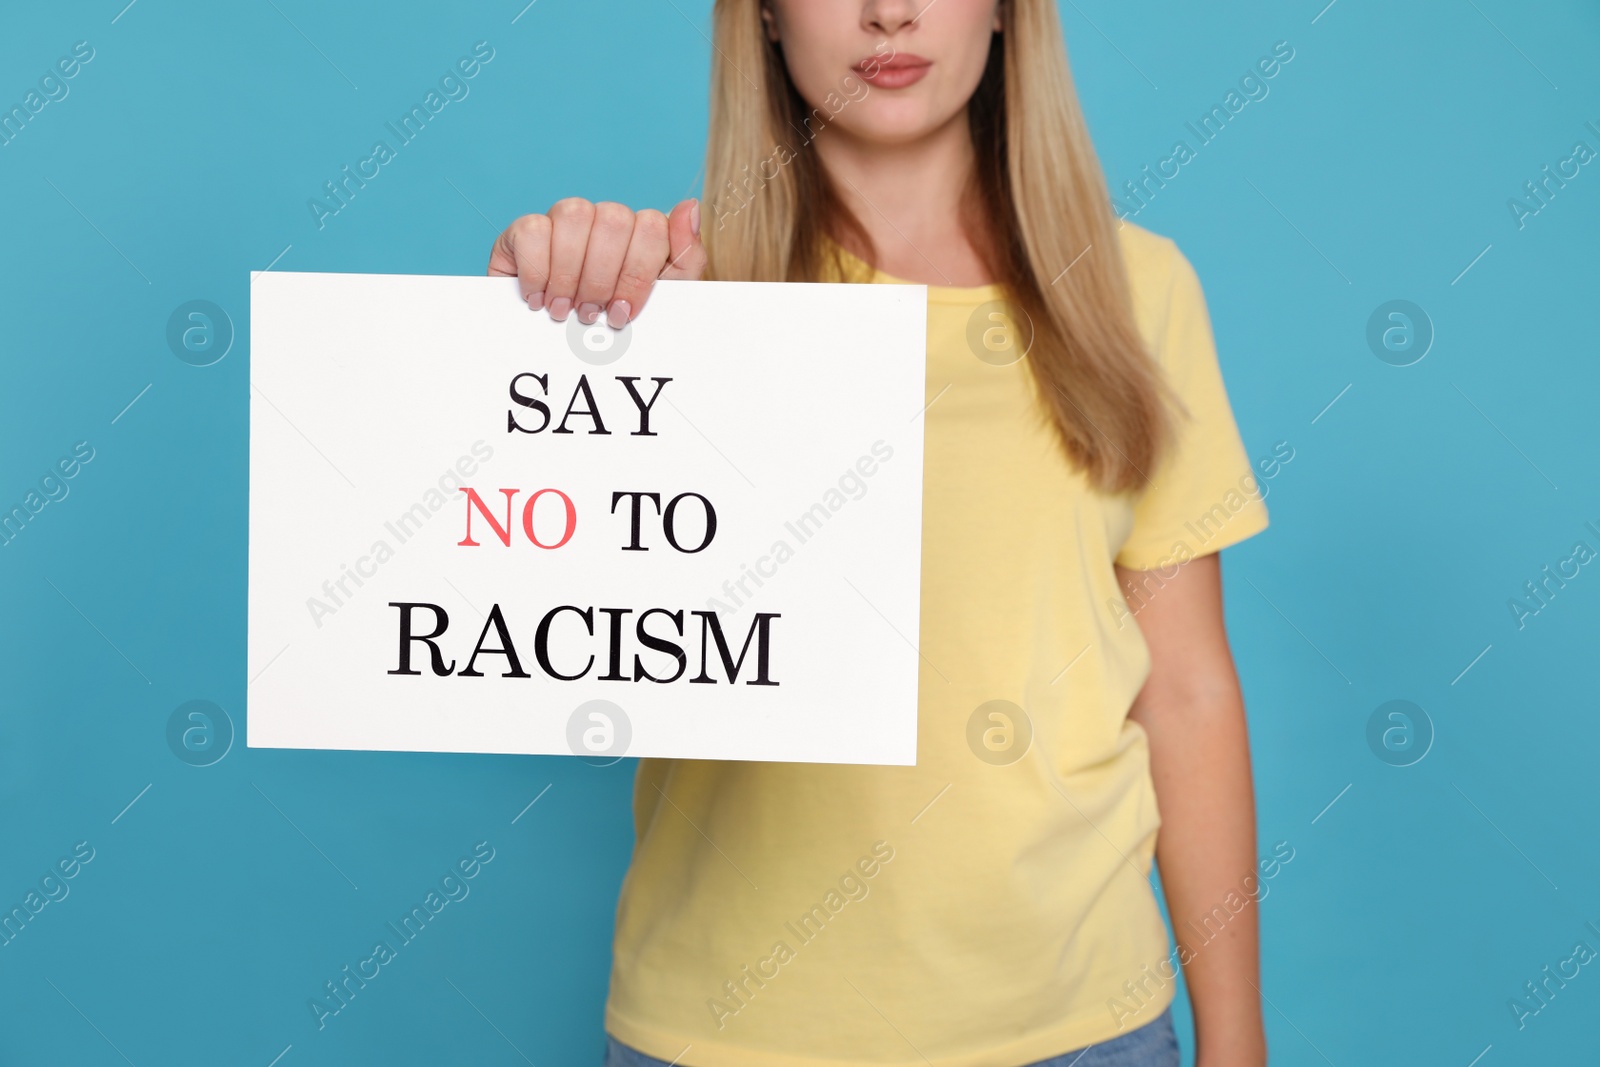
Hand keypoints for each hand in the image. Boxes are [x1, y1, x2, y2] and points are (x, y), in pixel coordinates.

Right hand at [487, 197, 704, 328]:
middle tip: (591, 315)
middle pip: (614, 219)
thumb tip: (690, 207)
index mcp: (639, 233)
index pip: (651, 226)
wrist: (563, 361)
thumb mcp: (662, 303)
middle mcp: (603, 221)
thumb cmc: (617, 330)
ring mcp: (563, 222)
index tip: (624, 313)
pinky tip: (538, 298)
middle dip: (604, 277)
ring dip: (570, 273)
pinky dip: (537, 269)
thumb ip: (685, 258)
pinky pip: (532, 228)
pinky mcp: (523, 231)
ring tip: (564, 310)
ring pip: (574, 214)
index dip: (638, 274)